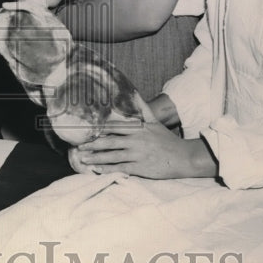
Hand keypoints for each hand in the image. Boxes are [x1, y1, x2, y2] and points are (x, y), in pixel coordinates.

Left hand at [71, 121, 215, 179]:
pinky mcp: (141, 168)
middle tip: (79, 147)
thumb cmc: (167, 140)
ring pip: (114, 156)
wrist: (183, 157)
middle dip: (94, 145)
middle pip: (111, 142)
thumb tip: (134, 93)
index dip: (101, 130)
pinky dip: (109, 169)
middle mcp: (136, 141)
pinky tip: (98, 169)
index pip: (116, 128)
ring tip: (83, 159)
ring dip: (97, 158)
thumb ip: (143, 108)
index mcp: (139, 129)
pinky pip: (121, 168)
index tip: (88, 132)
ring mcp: (138, 155)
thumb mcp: (155, 122)